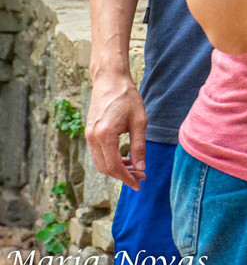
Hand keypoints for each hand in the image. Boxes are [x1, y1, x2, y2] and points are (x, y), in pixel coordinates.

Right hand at [85, 70, 147, 188]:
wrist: (110, 80)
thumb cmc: (127, 97)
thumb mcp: (140, 121)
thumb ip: (139, 146)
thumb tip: (141, 167)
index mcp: (105, 135)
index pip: (114, 166)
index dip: (127, 178)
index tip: (139, 184)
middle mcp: (92, 137)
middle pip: (105, 168)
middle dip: (123, 175)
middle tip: (141, 176)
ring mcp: (88, 135)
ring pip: (100, 162)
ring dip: (117, 169)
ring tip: (136, 169)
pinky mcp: (89, 132)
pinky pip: (98, 154)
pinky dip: (110, 160)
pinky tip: (125, 159)